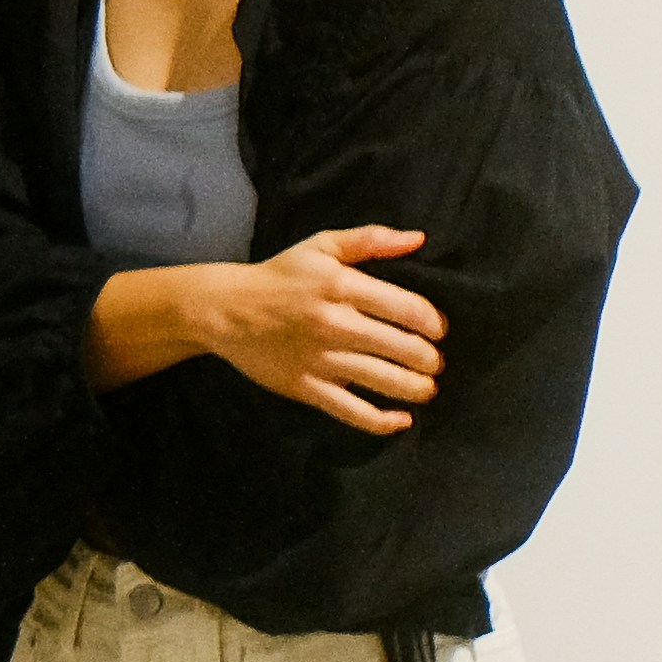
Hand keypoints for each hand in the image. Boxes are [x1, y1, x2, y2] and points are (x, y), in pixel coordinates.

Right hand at [200, 226, 444, 435]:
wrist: (223, 309)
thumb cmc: (279, 276)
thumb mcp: (321, 246)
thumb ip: (370, 240)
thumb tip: (419, 239)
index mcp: (342, 286)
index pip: (410, 310)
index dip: (435, 324)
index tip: (438, 331)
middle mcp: (335, 324)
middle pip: (406, 349)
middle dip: (431, 360)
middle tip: (433, 362)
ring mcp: (321, 359)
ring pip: (387, 382)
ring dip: (419, 389)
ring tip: (425, 387)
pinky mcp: (306, 388)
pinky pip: (354, 411)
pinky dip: (384, 421)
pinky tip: (402, 419)